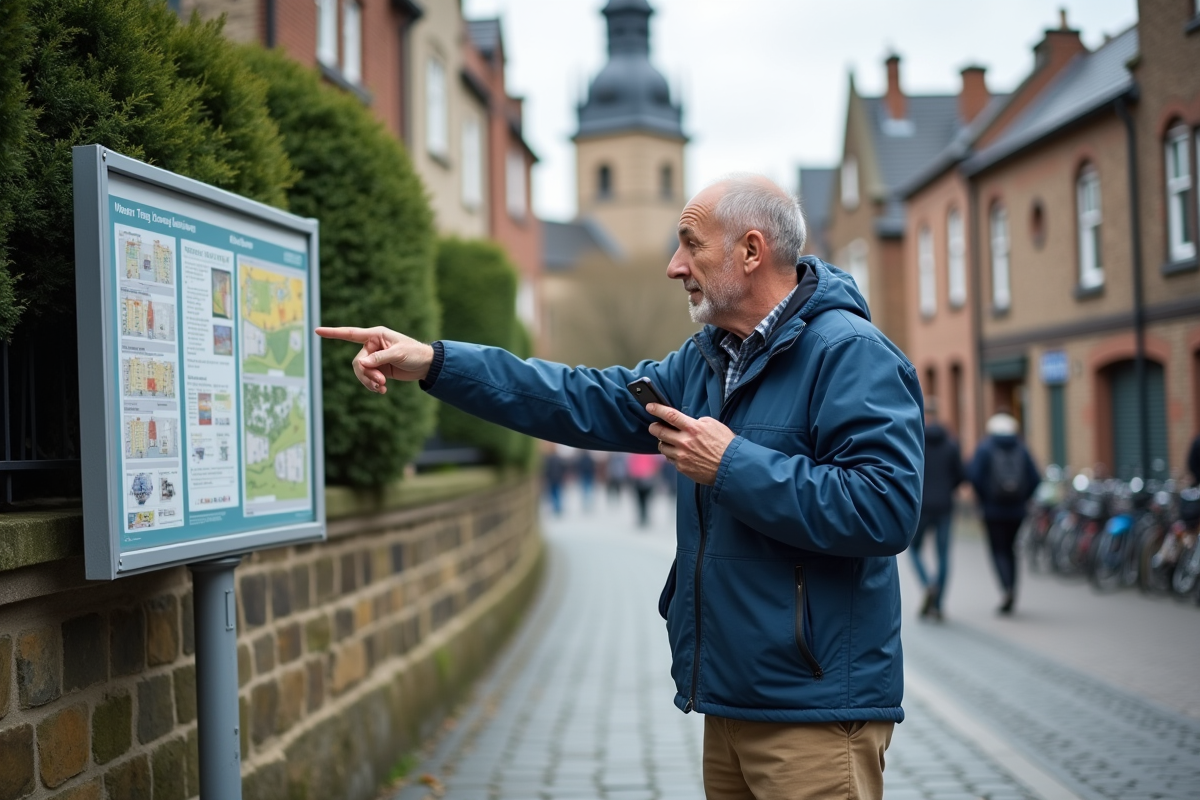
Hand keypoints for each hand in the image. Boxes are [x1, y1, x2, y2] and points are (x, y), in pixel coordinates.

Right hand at [315, 326, 433, 393]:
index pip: (350, 334)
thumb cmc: (415, 353)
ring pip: (361, 372)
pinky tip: (383, 390)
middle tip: (381, 381)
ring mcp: (374, 358)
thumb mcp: (398, 354)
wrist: (426, 365)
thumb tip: (361, 364)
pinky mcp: (378, 369)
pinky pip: (368, 379)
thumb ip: (379, 358)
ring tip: (383, 387)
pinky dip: (373, 386)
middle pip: (357, 362)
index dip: (333, 333)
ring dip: (369, 382)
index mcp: (375, 335)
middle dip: (366, 374)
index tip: (316, 331)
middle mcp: (372, 346)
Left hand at [647, 404, 734, 485]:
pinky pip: (670, 458)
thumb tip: (685, 422)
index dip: (657, 409)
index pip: (670, 415)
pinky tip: (679, 452)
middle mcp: (685, 442)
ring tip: (669, 440)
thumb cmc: (725, 444)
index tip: (649, 406)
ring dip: (663, 442)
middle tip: (654, 426)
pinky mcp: (682, 467)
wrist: (731, 466)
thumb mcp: (713, 425)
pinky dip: (672, 454)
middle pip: (659, 431)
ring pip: (662, 446)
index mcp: (693, 428)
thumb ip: (697, 422)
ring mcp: (682, 456)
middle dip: (654, 427)